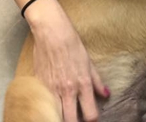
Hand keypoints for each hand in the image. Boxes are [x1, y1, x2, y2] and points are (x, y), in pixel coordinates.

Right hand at [29, 0, 109, 121]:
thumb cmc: (71, 43)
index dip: (92, 119)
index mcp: (83, 84)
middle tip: (76, 117)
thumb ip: (97, 81)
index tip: (91, 117)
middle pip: (71, 121)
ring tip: (64, 112)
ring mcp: (52, 89)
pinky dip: (48, 107)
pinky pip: (44, 104)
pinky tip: (51, 104)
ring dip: (61, 116)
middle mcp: (68, 90)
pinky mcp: (39, 85)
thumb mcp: (88, 61)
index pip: (90, 114)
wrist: (51, 32)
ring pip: (56, 116)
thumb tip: (105, 94)